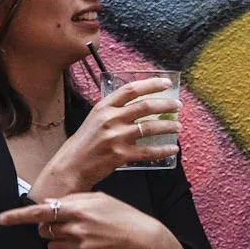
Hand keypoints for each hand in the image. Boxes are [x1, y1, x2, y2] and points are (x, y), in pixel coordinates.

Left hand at [0, 190, 170, 248]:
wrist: (143, 240)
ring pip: (53, 248)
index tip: (1, 219)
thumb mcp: (99, 199)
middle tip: (71, 226)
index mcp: (76, 210)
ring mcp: (79, 248)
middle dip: (52, 229)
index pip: (39, 213)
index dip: (18, 216)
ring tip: (84, 239)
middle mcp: (74, 229)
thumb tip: (48, 205)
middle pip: (44, 232)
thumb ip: (72, 201)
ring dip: (61, 244)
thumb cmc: (122, 216)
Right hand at [31, 78, 181, 197]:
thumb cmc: (84, 143)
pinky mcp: (121, 155)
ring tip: (178, 127)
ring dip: (168, 126)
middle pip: (145, 106)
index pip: (131, 89)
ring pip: (150, 127)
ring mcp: (116, 137)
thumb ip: (114, 111)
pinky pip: (148, 151)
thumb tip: (141, 105)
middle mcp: (110, 119)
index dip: (151, 84)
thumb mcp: (95, 119)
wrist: (71, 166)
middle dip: (166, 104)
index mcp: (104, 107)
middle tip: (177, 106)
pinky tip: (172, 149)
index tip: (166, 83)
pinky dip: (163, 150)